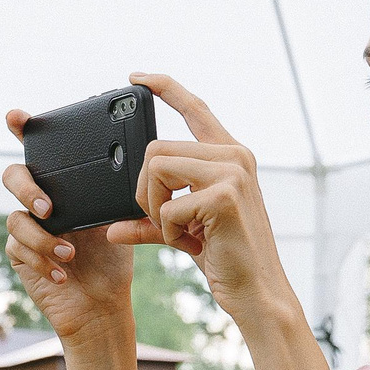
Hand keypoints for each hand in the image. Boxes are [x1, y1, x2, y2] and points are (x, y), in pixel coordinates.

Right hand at [1, 122, 136, 344]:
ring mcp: (27, 228)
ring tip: (70, 251)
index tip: (17, 117)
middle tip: (48, 206)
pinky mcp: (20, 255)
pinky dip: (43, 259)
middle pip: (14, 176)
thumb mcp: (118, 219)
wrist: (102, 302)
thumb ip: (111, 193)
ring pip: (15, 218)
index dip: (21, 128)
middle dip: (26, 188)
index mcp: (63, 185)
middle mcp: (39, 201)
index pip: (38, 150)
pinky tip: (63, 272)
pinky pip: (18, 248)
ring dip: (42, 237)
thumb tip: (122, 167)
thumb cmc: (112, 257)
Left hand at [125, 75, 295, 322]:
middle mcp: (234, 156)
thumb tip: (111, 228)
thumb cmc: (227, 260)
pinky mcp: (224, 195)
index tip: (135, 76)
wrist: (257, 292)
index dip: (164, 88)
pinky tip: (194, 243)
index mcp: (228, 156)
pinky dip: (167, 232)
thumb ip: (149, 221)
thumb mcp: (183, 232)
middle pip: (155, 150)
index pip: (195, 108)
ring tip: (182, 232)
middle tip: (165, 221)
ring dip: (155, 209)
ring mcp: (232, 172)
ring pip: (156, 169)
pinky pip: (166, 206)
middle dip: (145, 192)